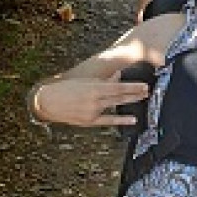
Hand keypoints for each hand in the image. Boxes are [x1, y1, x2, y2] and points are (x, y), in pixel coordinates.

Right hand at [34, 72, 150, 126]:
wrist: (48, 102)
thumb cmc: (67, 89)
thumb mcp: (86, 81)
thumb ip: (104, 80)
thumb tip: (119, 76)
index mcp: (93, 87)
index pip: (118, 86)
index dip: (133, 86)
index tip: (145, 85)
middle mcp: (94, 100)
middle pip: (120, 96)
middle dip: (135, 94)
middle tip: (148, 91)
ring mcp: (92, 112)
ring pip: (115, 106)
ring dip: (130, 102)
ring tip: (142, 99)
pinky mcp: (89, 121)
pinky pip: (108, 121)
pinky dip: (121, 120)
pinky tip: (133, 119)